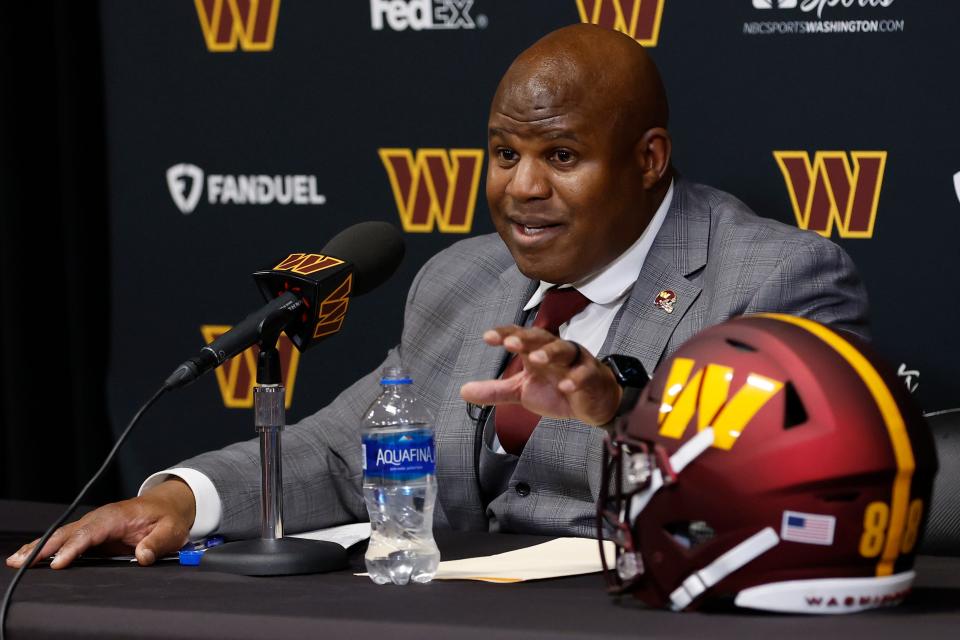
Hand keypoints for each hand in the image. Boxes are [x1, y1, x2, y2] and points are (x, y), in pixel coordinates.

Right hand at [6, 478, 195, 569]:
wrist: (168, 505)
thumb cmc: (168, 518)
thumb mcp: (171, 531)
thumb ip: (157, 543)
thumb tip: (143, 556)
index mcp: (117, 516)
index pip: (90, 532)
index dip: (73, 548)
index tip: (58, 562)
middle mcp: (101, 518)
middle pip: (69, 532)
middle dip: (45, 547)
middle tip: (22, 561)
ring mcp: (95, 525)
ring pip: (63, 535)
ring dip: (40, 547)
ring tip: (17, 560)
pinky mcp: (93, 533)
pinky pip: (67, 539)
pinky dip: (47, 547)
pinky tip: (31, 556)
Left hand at [460, 325, 621, 425]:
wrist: (593, 403)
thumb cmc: (557, 390)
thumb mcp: (522, 392)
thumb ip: (495, 391)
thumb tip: (463, 391)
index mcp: (536, 351)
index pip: (519, 337)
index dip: (505, 335)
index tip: (487, 337)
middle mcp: (554, 351)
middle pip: (541, 337)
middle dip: (525, 338)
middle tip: (510, 343)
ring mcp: (574, 362)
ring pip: (564, 350)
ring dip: (550, 353)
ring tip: (537, 358)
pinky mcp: (591, 377)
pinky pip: (584, 374)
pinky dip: (575, 379)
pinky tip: (566, 386)